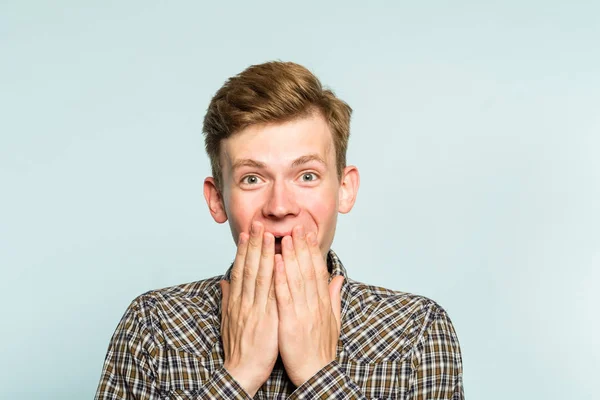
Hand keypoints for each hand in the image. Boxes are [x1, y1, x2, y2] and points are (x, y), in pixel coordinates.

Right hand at [220, 221, 278, 396]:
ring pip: (259, 277)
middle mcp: (243, 302)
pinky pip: (272, 295)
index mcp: (236, 301)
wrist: (241, 371)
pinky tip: (279, 263)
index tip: (249, 232)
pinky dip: (275, 278)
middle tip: (259, 223)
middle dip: (254, 244)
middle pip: (249, 268)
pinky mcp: (267, 320)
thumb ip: (227, 299)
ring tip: (268, 235)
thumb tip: (224, 283)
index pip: (240, 270)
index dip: (245, 250)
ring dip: (264, 254)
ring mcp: (254, 310)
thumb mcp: (228, 321)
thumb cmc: (238, 347)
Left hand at [274, 225, 344, 386]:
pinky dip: (281, 278)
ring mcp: (303, 313)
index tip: (307, 234)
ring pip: (296, 279)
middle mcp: (315, 304)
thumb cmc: (321, 350)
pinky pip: (285, 297)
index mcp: (323, 303)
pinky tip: (276, 264)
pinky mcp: (291, 322)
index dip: (312, 251)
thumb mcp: (334, 321)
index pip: (318, 271)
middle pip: (308, 270)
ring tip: (284, 238)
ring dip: (290, 257)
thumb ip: (334, 297)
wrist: (316, 374)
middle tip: (296, 226)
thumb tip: (339, 277)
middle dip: (301, 247)